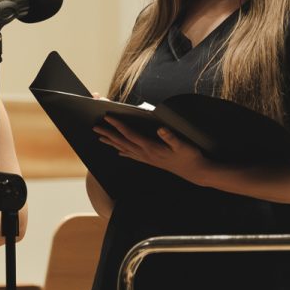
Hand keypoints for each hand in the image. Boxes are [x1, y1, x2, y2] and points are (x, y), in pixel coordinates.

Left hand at [95, 118, 211, 184]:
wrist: (195, 172)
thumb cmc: (190, 157)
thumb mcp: (183, 145)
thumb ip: (171, 138)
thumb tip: (160, 129)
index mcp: (151, 148)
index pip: (131, 134)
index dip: (119, 125)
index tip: (108, 117)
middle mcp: (146, 154)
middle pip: (122, 142)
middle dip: (108, 134)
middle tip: (95, 127)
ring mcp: (147, 159)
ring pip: (124, 149)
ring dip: (112, 143)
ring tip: (101, 138)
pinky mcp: (151, 161)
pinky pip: (132, 156)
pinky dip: (123, 152)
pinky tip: (118, 152)